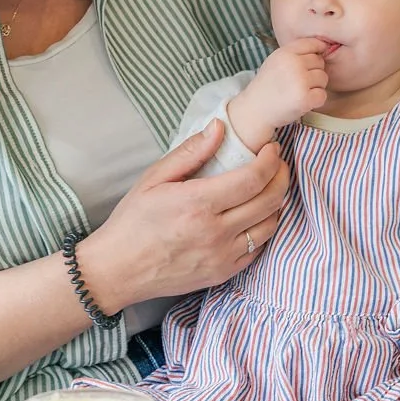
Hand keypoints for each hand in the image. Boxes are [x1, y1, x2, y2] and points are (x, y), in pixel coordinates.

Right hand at [78, 119, 288, 312]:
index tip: (271, 149)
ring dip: (276, 203)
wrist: (118, 270)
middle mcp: (215, 232)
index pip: (253, 178)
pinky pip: (258, 248)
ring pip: (270, 225)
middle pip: (270, 200)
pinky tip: (255, 215)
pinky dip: (264, 228)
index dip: (270, 160)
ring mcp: (222, 256)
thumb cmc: (132, 221)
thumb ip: (191, 152)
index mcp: (198, 204)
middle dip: (281, 176)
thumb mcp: (153, 179)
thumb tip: (220, 127)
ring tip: (268, 187)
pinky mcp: (223, 273)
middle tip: (277, 164)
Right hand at [229, 38, 328, 150]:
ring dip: (316, 86)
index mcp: (285, 52)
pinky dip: (315, 100)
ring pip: (323, 78)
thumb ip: (294, 54)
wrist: (255, 110)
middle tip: (301, 82)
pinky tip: (303, 101)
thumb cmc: (267, 86)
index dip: (318, 51)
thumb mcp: (275, 61)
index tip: (313, 61)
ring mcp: (300, 81)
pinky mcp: (305, 98)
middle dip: (314, 72)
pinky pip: (322, 95)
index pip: (312, 43)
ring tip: (300, 92)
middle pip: (320, 62)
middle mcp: (294, 64)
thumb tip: (322, 48)